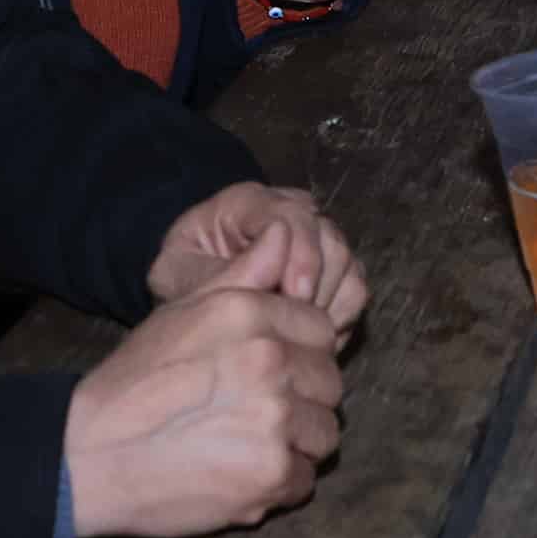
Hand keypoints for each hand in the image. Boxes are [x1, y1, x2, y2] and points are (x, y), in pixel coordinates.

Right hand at [66, 229, 345, 537]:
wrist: (90, 453)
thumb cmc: (136, 380)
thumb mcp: (184, 310)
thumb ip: (244, 273)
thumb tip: (284, 234)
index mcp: (252, 315)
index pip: (322, 332)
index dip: (300, 354)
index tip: (269, 372)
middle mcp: (271, 362)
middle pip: (330, 385)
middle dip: (302, 399)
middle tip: (253, 411)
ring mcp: (275, 421)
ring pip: (324, 434)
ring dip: (295, 443)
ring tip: (246, 442)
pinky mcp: (271, 474)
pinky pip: (305, 479)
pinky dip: (279, 482)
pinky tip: (240, 471)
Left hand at [145, 179, 367, 331]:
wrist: (193, 301)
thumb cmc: (182, 283)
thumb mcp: (181, 277)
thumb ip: (226, 270)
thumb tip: (279, 248)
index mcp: (246, 203)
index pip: (292, 216)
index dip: (300, 256)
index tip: (292, 298)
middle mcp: (288, 210)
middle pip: (328, 237)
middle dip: (314, 286)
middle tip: (291, 324)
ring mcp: (315, 236)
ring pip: (347, 263)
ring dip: (325, 304)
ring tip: (291, 331)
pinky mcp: (331, 267)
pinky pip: (355, 289)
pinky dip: (338, 317)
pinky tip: (305, 335)